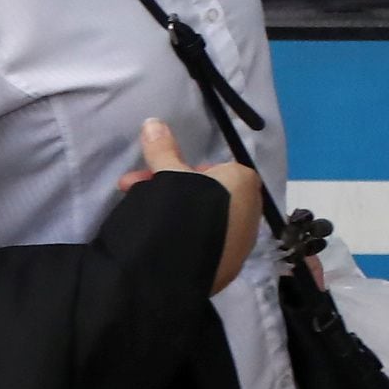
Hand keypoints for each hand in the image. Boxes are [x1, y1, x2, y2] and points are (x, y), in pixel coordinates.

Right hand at [123, 118, 261, 291]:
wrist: (181, 265)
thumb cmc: (182, 209)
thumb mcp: (169, 173)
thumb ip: (163, 149)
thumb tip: (153, 121)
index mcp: (244, 182)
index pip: (214, 170)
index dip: (181, 173)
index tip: (154, 177)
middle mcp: (251, 210)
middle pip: (208, 196)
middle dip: (172, 193)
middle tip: (137, 193)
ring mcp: (243, 242)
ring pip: (207, 221)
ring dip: (177, 216)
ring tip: (140, 218)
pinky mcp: (230, 266)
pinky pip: (208, 245)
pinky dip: (189, 240)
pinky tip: (164, 243)